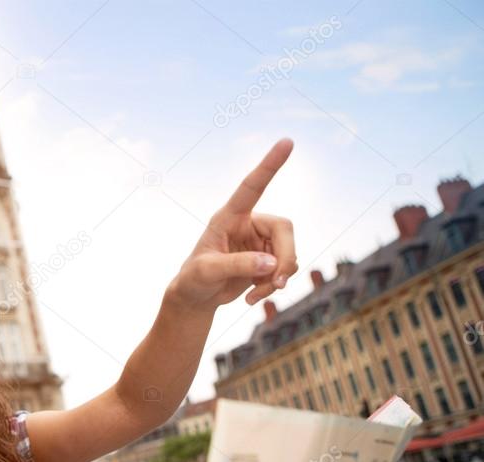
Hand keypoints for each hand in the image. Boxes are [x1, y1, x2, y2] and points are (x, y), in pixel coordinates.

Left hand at [167, 139, 297, 310]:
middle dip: (286, 257)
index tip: (287, 141)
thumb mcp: (207, 272)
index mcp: (229, 216)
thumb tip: (272, 264)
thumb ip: (238, 265)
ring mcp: (260, 241)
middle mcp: (249, 224)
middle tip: (276, 283)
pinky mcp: (267, 259)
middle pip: (285, 229)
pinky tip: (253, 297)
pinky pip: (285, 269)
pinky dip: (274, 285)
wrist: (196, 298)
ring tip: (256, 295)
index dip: (269, 165)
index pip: (252, 186)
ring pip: (289, 252)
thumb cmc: (193, 279)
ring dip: (278, 277)